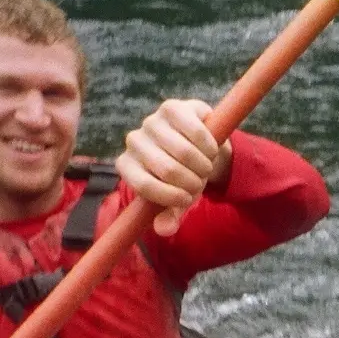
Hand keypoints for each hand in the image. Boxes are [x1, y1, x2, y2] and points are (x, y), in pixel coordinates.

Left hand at [117, 99, 232, 236]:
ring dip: (203, 165)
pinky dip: (209, 146)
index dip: (171, 196)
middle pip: (168, 169)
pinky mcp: (171, 108)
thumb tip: (163, 229)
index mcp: (127, 166)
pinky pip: (196, 132)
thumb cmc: (184, 175)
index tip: (187, 200)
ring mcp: (151, 122)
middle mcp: (133, 141)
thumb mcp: (178, 199)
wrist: (199, 144)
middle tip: (200, 182)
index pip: (144, 185)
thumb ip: (169, 215)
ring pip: (184, 152)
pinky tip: (211, 149)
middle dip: (192, 182)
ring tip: (206, 167)